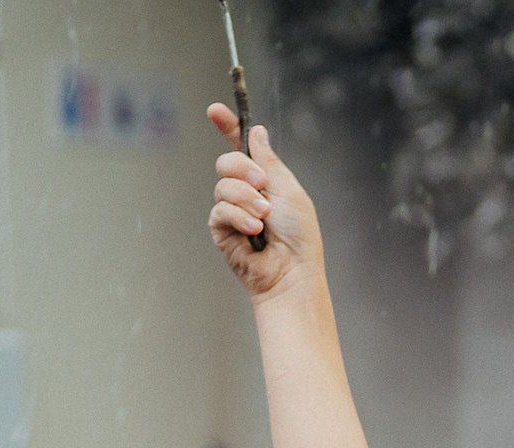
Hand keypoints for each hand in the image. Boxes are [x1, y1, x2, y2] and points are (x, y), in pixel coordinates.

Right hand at [207, 107, 318, 300]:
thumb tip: (257, 131)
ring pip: (222, 185)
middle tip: (262, 185)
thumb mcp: (289, 190)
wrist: (291, 272)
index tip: (214, 110)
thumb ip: (269, 161)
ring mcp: (232, 210)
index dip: (228, 127)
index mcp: (265, 179)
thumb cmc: (299, 236)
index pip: (241, 147)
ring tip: (264, 219)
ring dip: (246, 199)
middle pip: (226, 161)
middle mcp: (246, 192)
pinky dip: (240, 218)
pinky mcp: (221, 229)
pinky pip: (220, 209)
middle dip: (242, 169)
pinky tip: (255, 232)